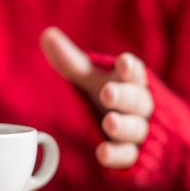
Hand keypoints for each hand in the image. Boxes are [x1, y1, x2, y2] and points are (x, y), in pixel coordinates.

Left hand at [40, 27, 153, 168]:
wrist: (142, 132)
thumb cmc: (112, 96)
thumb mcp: (92, 80)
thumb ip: (72, 63)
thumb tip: (47, 34)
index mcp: (131, 82)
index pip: (134, 72)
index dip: (129, 68)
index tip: (123, 62)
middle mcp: (138, 106)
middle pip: (137, 99)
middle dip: (123, 96)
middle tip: (108, 92)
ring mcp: (138, 131)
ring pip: (135, 127)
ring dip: (122, 125)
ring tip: (109, 122)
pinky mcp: (133, 154)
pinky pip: (128, 155)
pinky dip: (117, 154)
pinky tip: (102, 152)